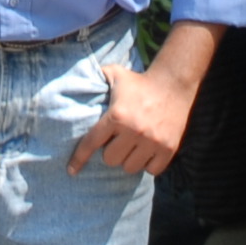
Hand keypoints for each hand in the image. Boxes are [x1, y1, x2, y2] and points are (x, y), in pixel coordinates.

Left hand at [72, 54, 202, 175]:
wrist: (174, 82)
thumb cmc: (140, 81)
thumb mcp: (115, 74)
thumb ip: (95, 77)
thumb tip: (76, 79)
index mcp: (117, 115)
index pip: (91, 143)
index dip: (79, 158)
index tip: (72, 171)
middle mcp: (134, 130)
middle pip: (111, 160)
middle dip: (111, 152)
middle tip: (118, 141)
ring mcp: (152, 141)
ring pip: (130, 167)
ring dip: (129, 159)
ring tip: (132, 146)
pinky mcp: (168, 148)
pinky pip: (151, 170)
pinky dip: (148, 164)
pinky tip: (147, 152)